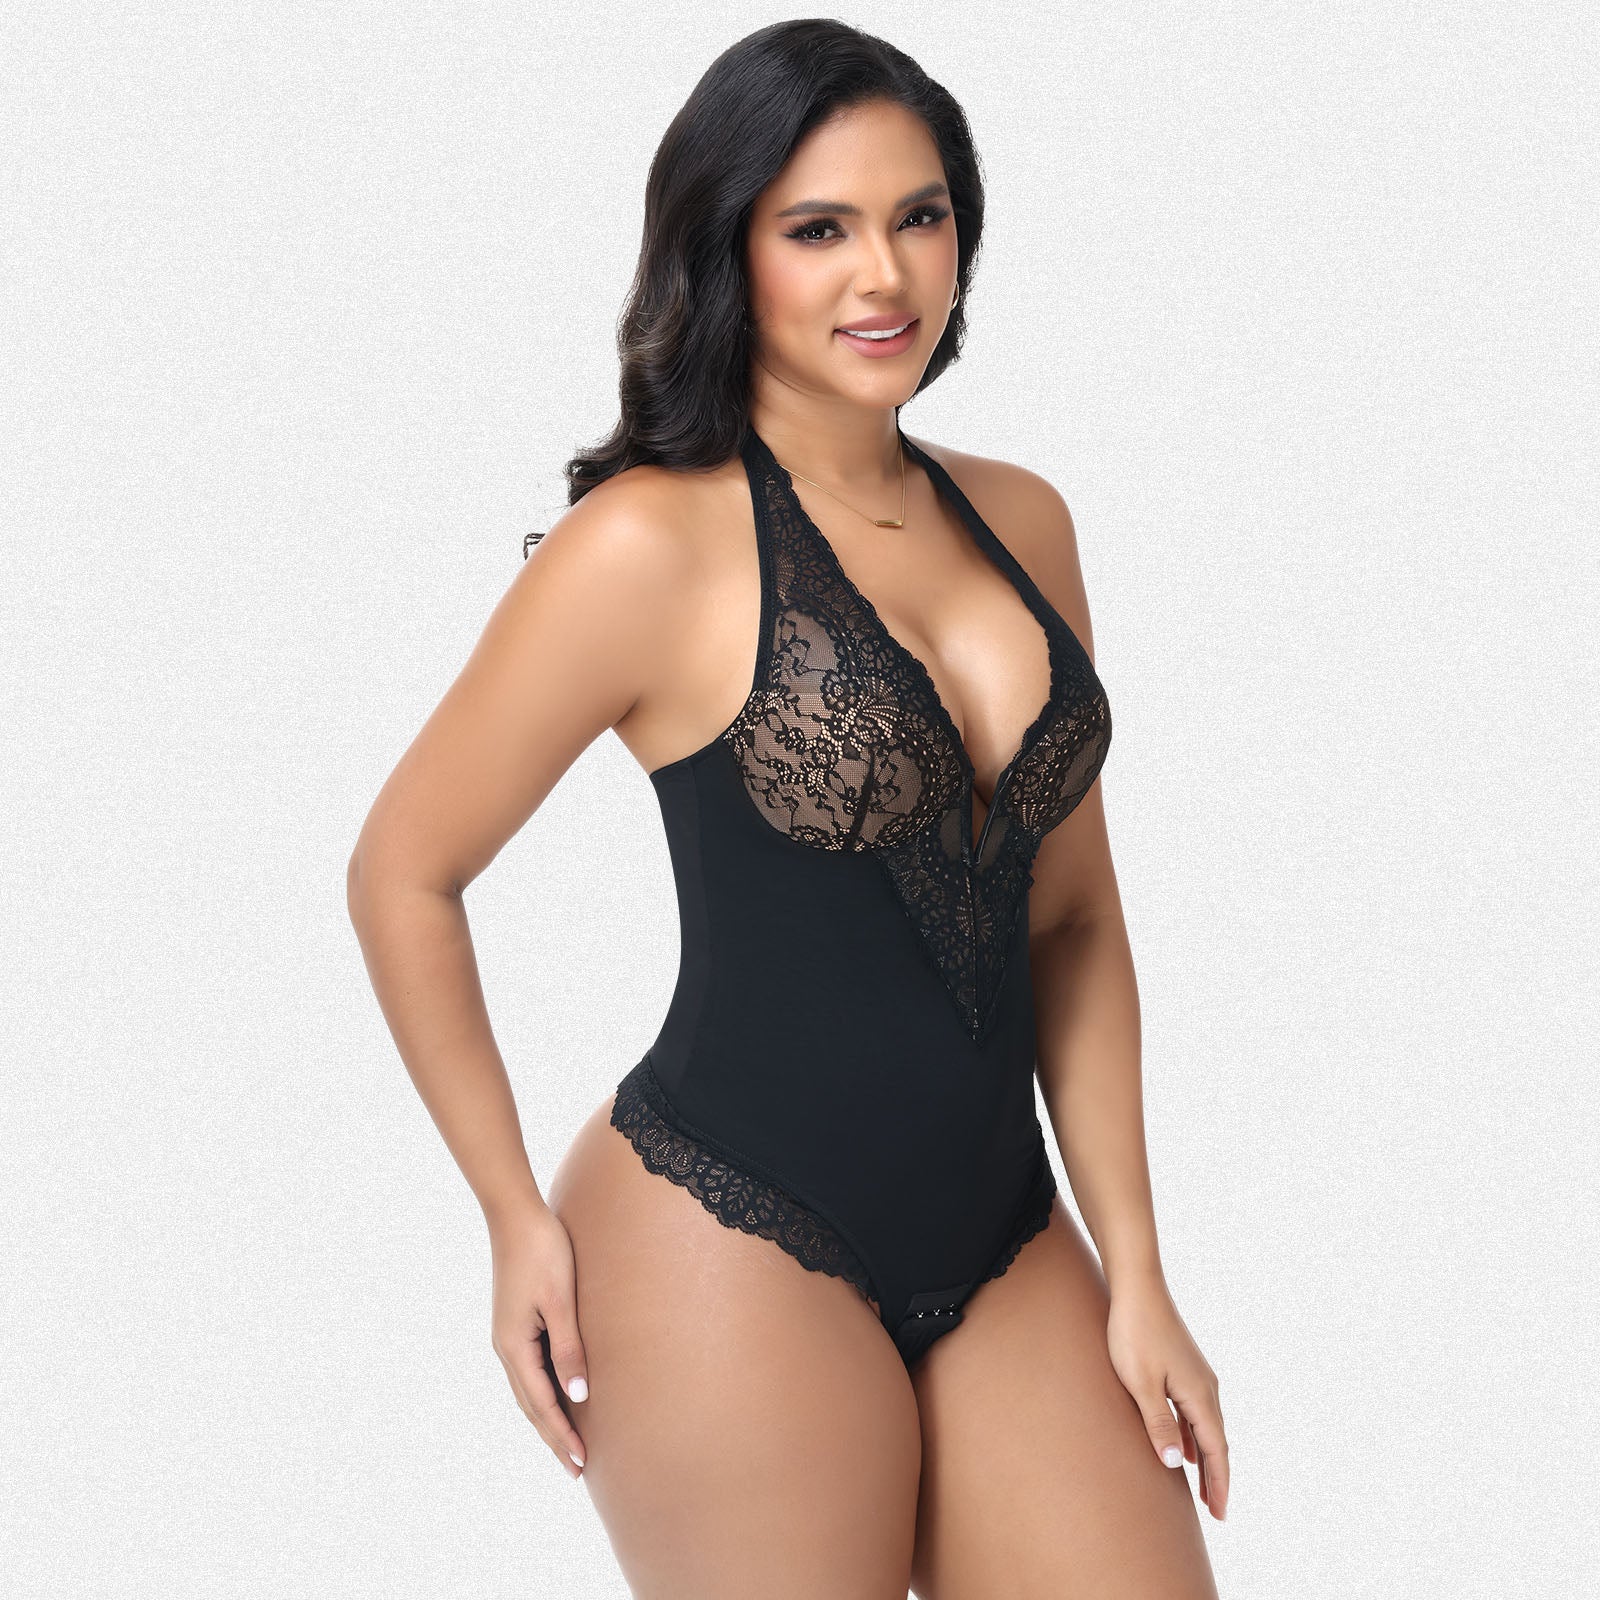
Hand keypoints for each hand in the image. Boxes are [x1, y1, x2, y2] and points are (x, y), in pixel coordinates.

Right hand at [487, 1201, 591, 1480]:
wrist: (516, 1214)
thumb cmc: (543, 1251)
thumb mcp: (560, 1300)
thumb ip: (569, 1347)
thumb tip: (578, 1395)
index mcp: (514, 1346)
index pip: (541, 1404)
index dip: (561, 1435)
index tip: (580, 1464)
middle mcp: (507, 1347)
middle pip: (531, 1404)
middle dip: (553, 1436)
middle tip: (576, 1468)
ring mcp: (509, 1334)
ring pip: (529, 1388)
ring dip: (548, 1416)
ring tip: (568, 1441)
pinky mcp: (516, 1321)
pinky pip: (531, 1368)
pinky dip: (545, 1390)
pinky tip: (560, 1392)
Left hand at [1105, 1273, 1228, 1519]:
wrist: (1137, 1287)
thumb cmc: (1134, 1334)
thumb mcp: (1140, 1384)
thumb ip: (1158, 1424)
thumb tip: (1176, 1464)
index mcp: (1200, 1395)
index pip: (1216, 1450)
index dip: (1220, 1484)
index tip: (1221, 1515)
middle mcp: (1205, 1386)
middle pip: (1216, 1441)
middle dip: (1217, 1476)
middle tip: (1216, 1511)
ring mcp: (1195, 1374)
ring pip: (1206, 1426)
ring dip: (1205, 1457)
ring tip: (1202, 1486)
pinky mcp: (1183, 1365)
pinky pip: (1194, 1411)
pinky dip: (1194, 1434)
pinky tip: (1184, 1445)